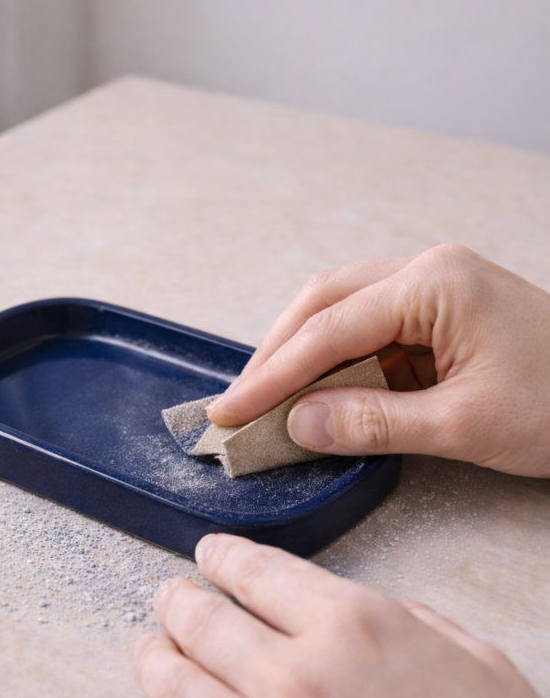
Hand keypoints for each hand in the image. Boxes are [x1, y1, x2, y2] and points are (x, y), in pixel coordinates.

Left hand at [128, 535, 549, 697]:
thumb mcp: (474, 660)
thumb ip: (403, 620)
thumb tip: (349, 613)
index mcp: (356, 626)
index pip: (258, 572)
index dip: (224, 557)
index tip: (207, 554)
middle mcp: (298, 680)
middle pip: (203, 623)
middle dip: (178, 600)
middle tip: (169, 596)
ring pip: (174, 688)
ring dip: (152, 657)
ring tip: (147, 647)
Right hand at [206, 244, 549, 476]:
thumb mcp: (466, 423)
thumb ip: (375, 423)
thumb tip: (300, 424)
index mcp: (433, 284)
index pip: (328, 330)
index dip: (272, 375)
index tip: (231, 412)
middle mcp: (427, 273)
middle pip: (323, 304)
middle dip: (277, 356)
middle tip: (240, 405)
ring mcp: (435, 291)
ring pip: (343, 314)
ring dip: (305, 359)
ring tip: (269, 405)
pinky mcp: (442, 316)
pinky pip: (373, 334)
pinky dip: (341, 368)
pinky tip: (322, 399)